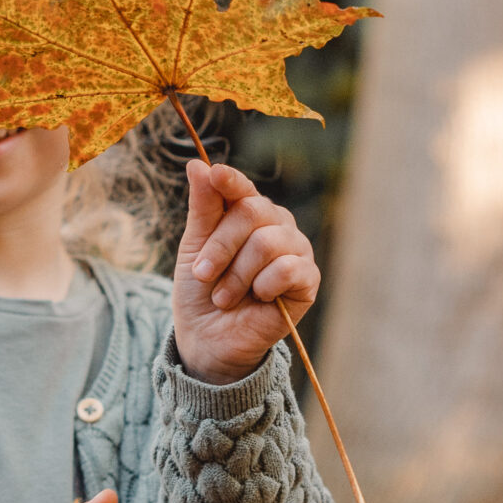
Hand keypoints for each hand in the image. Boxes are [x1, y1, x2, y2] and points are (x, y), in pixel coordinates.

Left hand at [172, 159, 319, 384]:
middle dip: (220, 247)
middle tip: (202, 274)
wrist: (208, 339)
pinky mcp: (308, 280)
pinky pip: (289, 269)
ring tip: (224, 297)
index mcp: (249, 212)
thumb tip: (198, 164)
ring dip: (237, 274)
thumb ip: (203, 207)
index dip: (229, 180)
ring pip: (267, 242)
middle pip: (252, 212)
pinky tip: (258, 299)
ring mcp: (296, 250)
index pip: (243, 187)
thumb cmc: (201, 290)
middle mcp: (277, 225)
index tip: (214, 174)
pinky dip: (264, 287)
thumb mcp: (193, 246)